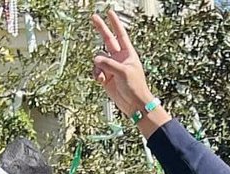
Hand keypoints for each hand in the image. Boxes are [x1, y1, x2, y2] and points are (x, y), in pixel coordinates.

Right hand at [92, 10, 164, 129]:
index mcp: (127, 53)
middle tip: (93, 17)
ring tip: (103, 77)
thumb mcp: (123, 72)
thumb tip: (96, 59)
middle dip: (101, 29)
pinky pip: (97, 72)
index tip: (110, 12)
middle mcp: (119, 58)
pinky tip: (101, 81)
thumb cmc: (135, 87)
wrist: (134, 105)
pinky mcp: (106, 78)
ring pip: (99, 60)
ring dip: (98, 68)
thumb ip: (108, 64)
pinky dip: (97, 76)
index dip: (115, 23)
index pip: (120, 34)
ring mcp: (112, 68)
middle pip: (107, 40)